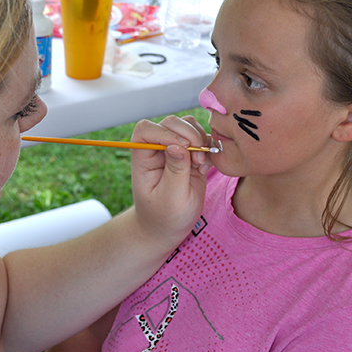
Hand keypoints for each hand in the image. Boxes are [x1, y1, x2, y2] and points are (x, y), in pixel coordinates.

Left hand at [130, 115, 211, 249]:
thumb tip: (178, 145)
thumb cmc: (164, 217)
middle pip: (171, 123)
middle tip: (197, 160)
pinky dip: (208, 149)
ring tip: (200, 165)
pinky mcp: (191, 155)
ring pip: (188, 126)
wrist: (168, 228)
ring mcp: (174, 150)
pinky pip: (202, 139)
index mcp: (143, 158)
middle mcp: (157, 149)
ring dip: (200, 140)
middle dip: (188, 135)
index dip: (165, 133)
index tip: (183, 148)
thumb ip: (175, 171)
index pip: (146, 129)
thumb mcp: (171, 199)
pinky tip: (204, 169)